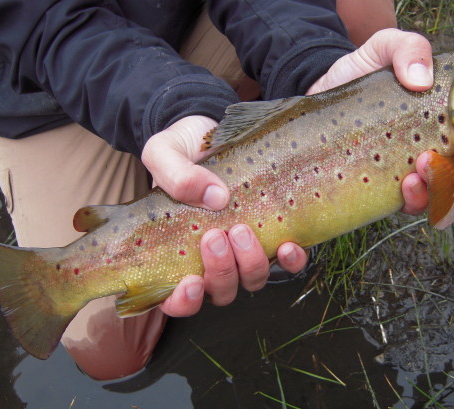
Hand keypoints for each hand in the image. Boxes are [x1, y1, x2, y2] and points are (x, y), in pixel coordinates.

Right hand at [141, 116, 307, 316]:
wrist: (209, 129)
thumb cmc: (180, 149)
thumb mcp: (163, 153)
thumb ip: (175, 175)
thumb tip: (214, 197)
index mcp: (175, 252)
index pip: (175, 300)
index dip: (183, 302)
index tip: (191, 281)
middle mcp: (210, 260)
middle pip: (220, 292)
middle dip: (220, 271)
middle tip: (216, 236)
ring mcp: (243, 251)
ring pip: (251, 281)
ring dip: (250, 263)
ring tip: (243, 229)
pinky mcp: (271, 235)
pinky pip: (286, 263)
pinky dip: (290, 260)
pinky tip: (289, 244)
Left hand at [307, 28, 453, 214]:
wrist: (317, 94)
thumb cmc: (360, 71)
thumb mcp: (383, 47)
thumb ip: (408, 46)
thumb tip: (423, 77)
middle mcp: (444, 142)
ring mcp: (419, 167)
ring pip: (453, 190)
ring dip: (448, 183)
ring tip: (425, 162)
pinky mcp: (391, 186)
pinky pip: (416, 205)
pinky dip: (418, 199)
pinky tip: (407, 183)